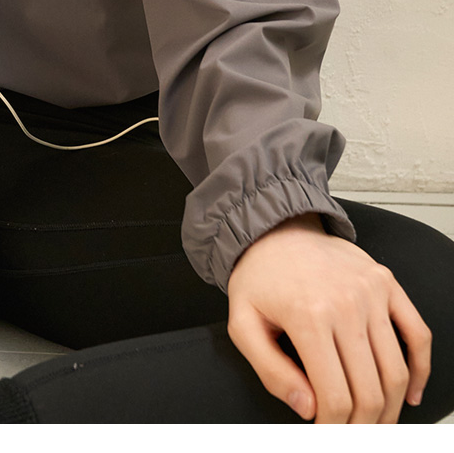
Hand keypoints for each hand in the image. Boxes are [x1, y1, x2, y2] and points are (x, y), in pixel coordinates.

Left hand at [227, 212, 431, 422]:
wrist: (275, 229)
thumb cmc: (259, 279)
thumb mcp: (243, 324)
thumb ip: (270, 372)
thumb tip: (308, 408)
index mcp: (308, 316)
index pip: (336, 396)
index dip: (334, 429)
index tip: (327, 434)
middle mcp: (346, 303)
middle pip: (370, 391)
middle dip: (362, 427)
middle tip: (350, 435)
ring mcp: (371, 292)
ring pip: (395, 371)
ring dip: (390, 409)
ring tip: (375, 424)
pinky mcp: (387, 283)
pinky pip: (417, 335)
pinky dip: (420, 371)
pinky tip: (408, 395)